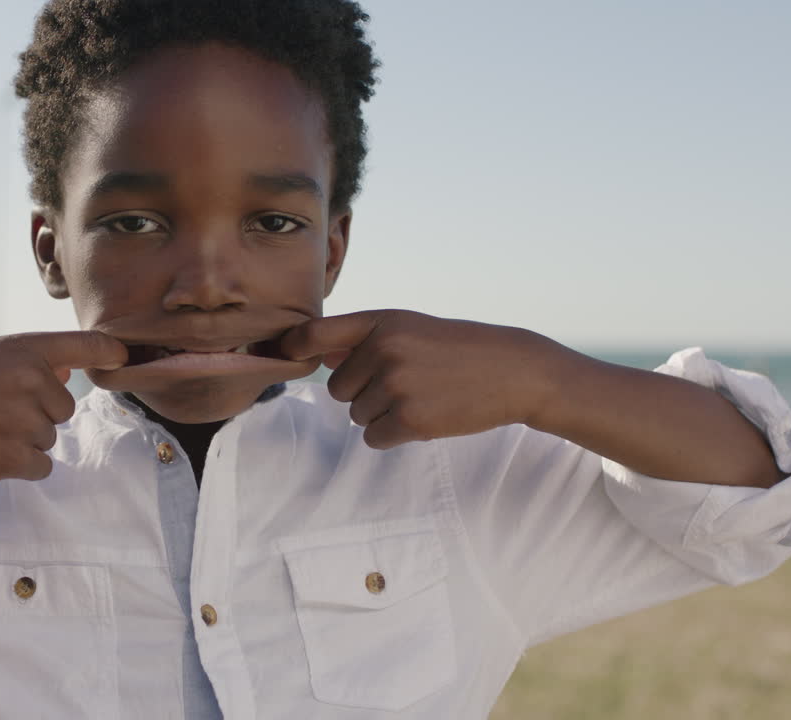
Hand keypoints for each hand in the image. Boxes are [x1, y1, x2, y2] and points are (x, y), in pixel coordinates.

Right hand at [0, 332, 126, 480]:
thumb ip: (27, 363)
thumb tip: (69, 373)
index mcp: (23, 349)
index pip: (86, 346)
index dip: (110, 351)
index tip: (124, 356)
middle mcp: (29, 380)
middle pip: (64, 408)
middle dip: (38, 413)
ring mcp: (21, 420)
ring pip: (49, 438)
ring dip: (24, 439)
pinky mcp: (9, 458)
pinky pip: (41, 466)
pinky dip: (21, 465)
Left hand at [280, 310, 564, 448]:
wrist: (512, 372)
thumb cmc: (457, 350)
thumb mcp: (411, 328)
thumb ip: (364, 339)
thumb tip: (316, 352)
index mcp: (383, 322)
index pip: (317, 333)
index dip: (292, 346)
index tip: (277, 352)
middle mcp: (384, 349)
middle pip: (338, 389)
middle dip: (364, 392)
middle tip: (406, 383)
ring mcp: (396, 385)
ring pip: (357, 415)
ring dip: (382, 414)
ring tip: (421, 397)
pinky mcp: (409, 419)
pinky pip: (374, 437)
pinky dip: (393, 435)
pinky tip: (424, 417)